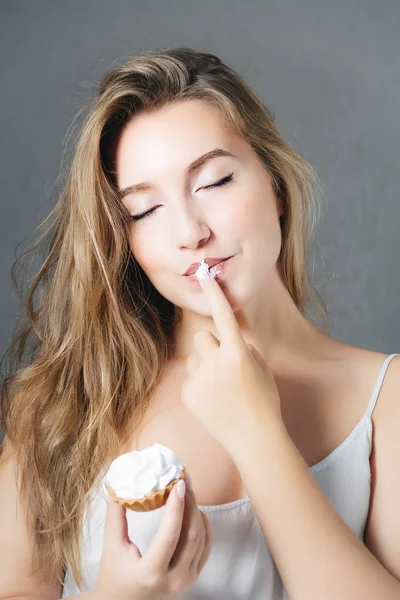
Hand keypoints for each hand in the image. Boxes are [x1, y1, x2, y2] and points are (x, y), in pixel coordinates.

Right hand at [95, 475, 211, 599]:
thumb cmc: (114, 575)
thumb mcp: (112, 547)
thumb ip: (115, 517)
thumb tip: (115, 487)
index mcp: (151, 573)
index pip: (170, 535)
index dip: (177, 507)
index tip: (179, 484)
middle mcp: (174, 580)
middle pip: (192, 535)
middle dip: (190, 504)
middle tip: (185, 482)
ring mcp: (186, 581)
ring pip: (201, 540)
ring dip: (196, 513)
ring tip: (188, 492)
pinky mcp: (192, 578)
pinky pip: (205, 548)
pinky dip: (204, 527)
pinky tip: (195, 512)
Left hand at [180, 265, 282, 455]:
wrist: (254, 438)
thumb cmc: (264, 400)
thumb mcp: (261, 367)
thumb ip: (243, 347)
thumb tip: (227, 337)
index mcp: (237, 353)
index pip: (223, 315)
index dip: (214, 293)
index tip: (204, 273)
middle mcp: (215, 363)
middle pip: (202, 336)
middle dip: (211, 345)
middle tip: (224, 364)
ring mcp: (199, 379)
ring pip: (194, 357)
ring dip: (204, 365)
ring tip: (220, 387)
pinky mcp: (188, 394)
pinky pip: (190, 377)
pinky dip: (199, 385)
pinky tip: (213, 400)